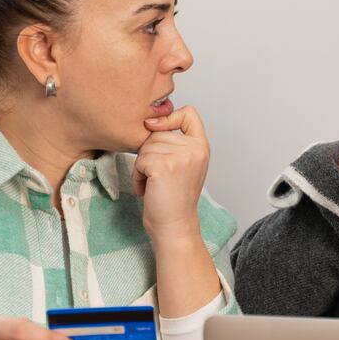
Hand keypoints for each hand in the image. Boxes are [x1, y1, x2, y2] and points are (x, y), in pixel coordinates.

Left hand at [137, 105, 209, 241]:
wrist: (175, 226)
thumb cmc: (174, 199)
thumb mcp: (184, 165)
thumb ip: (175, 144)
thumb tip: (149, 122)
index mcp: (201, 147)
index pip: (189, 113)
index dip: (170, 117)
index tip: (155, 127)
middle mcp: (195, 149)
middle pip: (158, 132)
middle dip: (149, 153)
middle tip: (157, 177)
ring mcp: (180, 156)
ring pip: (146, 147)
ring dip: (141, 167)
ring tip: (153, 184)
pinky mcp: (163, 166)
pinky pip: (139, 160)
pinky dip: (137, 176)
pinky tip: (147, 190)